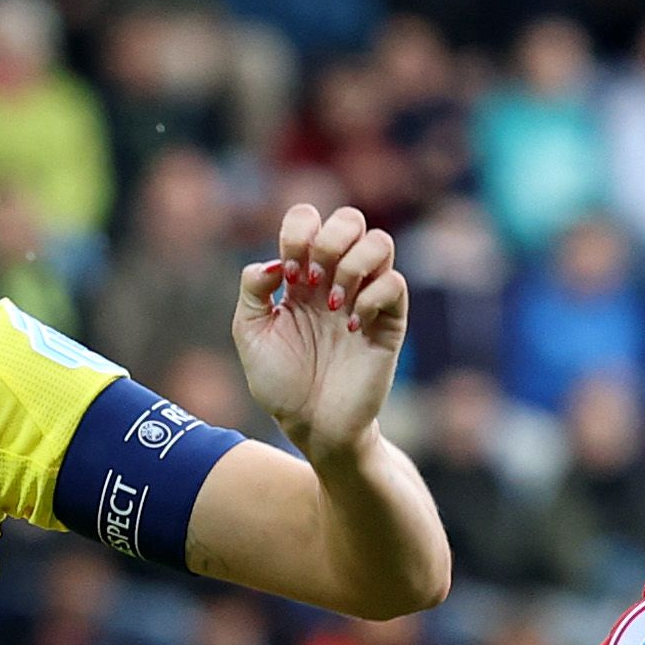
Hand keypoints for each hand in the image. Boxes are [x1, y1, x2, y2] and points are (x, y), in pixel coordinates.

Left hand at [234, 203, 409, 459]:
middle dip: (328, 239)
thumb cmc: (281, 383)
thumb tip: (275, 263)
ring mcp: (366, 297)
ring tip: (331, 305)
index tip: (286, 276)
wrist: (311, 425)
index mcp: (303, 275)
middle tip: (308, 281)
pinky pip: (394, 283)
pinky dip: (372, 297)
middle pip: (350, 219)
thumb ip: (252, 291)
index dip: (298, 233)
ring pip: (379, 241)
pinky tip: (351, 327)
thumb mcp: (250, 334)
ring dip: (352, 265)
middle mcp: (336, 278)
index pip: (309, 220)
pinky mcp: (389, 322)